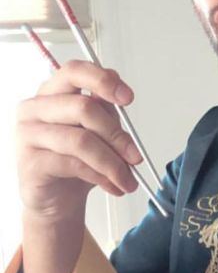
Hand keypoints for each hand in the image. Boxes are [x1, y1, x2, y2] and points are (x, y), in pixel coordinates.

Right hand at [17, 59, 141, 221]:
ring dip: (113, 163)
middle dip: (117, 135)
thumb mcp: (98, 132)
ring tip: (127, 179)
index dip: (103, 81)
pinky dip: (100, 176)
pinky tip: (112, 185)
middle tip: (136, 157)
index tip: (128, 98)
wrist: (58, 200)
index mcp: (52, 93)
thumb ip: (106, 111)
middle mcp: (35, 109)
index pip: (74, 71)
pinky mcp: (30, 162)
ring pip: (81, 141)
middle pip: (83, 108)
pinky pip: (74, 164)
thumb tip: (121, 93)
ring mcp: (28, 135)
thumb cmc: (76, 162)